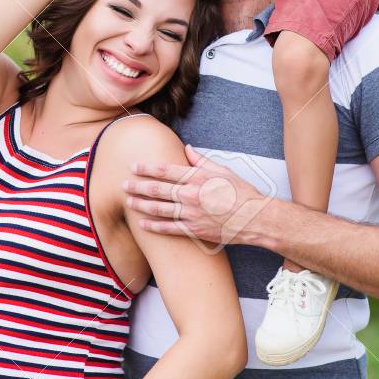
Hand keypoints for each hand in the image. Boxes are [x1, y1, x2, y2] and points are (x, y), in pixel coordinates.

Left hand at [124, 145, 267, 248]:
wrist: (254, 218)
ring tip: (129, 202)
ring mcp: (192, 214)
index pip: (166, 171)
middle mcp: (192, 195)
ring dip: (141, 205)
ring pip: (159, 209)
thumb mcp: (223, 170)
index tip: (134, 167)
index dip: (147, 168)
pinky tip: (142, 223)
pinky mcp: (194, 230)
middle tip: (124, 184)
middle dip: (138, 186)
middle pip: (158, 190)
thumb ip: (202, 160)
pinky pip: (169, 228)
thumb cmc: (241, 192)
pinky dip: (154, 226)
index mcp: (198, 178)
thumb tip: (187, 149)